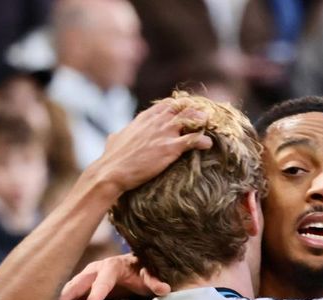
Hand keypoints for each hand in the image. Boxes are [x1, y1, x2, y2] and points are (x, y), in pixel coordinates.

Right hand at [59, 253, 169, 299]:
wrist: (134, 266)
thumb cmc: (142, 272)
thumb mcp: (150, 276)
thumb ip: (155, 282)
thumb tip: (164, 288)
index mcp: (111, 266)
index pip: (102, 282)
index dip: (95, 295)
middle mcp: (95, 270)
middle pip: (79, 283)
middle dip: (67, 295)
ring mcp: (87, 277)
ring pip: (71, 287)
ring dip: (59, 299)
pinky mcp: (83, 285)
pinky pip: (71, 294)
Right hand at [87, 100, 212, 195]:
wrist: (112, 171)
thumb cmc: (112, 158)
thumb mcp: (115, 139)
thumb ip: (120, 135)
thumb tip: (113, 138)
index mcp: (145, 118)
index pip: (168, 104)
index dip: (181, 107)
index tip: (191, 112)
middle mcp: (156, 121)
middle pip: (183, 108)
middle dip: (196, 112)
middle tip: (206, 119)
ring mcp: (164, 133)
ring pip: (191, 119)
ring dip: (202, 122)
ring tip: (211, 127)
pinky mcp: (169, 148)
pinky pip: (193, 140)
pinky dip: (202, 141)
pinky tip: (208, 144)